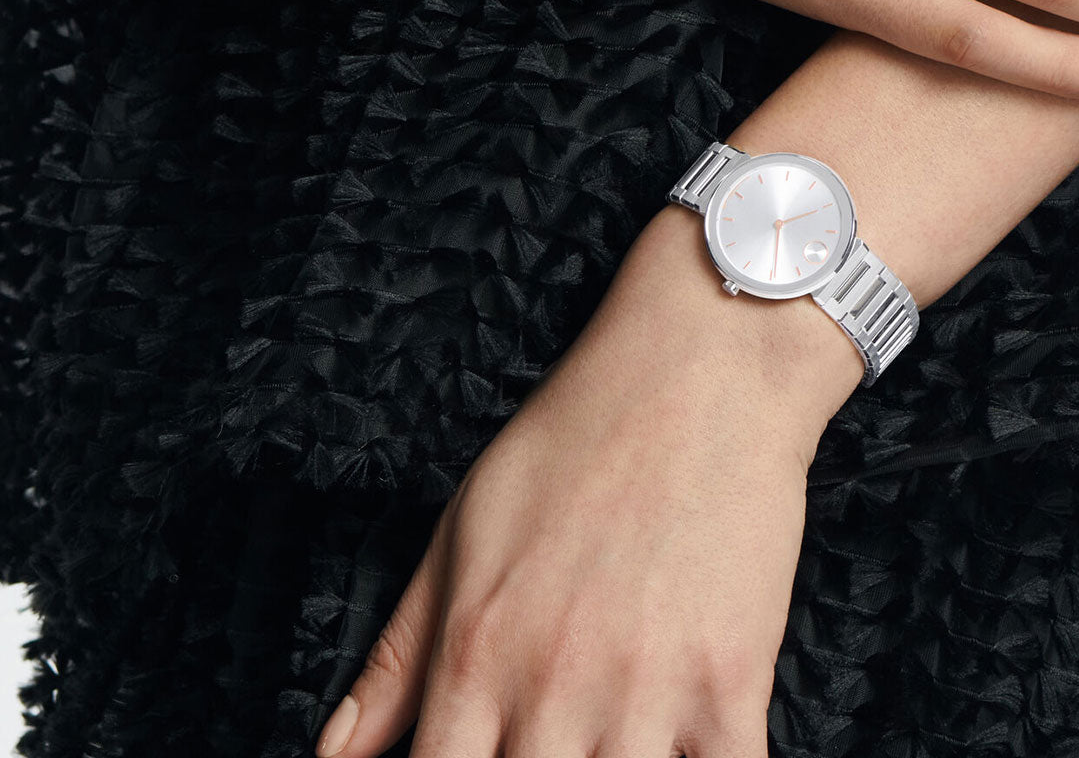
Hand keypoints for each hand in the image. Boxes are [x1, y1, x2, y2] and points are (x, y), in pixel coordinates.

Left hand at [313, 209, 853, 757]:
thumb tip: (334, 753)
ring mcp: (644, 690)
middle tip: (550, 743)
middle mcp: (551, 687)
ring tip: (612, 743)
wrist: (696, 371)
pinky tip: (688, 751)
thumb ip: (398, 654)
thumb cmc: (578, 437)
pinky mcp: (731, 681)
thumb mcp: (463, 528)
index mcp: (474, 655)